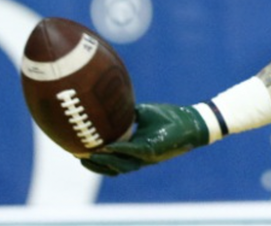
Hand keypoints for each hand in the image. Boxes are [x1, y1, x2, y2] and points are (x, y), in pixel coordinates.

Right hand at [80, 103, 209, 175]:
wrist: (192, 121)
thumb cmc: (170, 117)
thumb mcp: (145, 113)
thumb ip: (128, 113)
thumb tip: (112, 104)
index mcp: (135, 148)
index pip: (112, 157)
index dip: (95, 157)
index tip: (78, 151)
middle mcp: (139, 156)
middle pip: (112, 167)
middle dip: (95, 165)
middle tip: (78, 157)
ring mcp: (146, 156)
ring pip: (121, 165)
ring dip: (104, 161)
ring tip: (88, 155)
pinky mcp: (153, 150)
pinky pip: (133, 152)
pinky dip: (120, 150)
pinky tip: (109, 146)